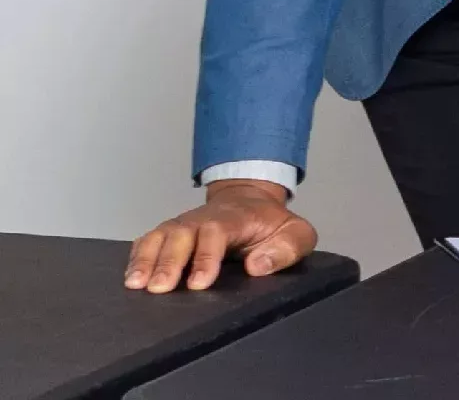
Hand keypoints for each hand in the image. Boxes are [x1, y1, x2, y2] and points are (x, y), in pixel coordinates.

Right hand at [126, 181, 315, 293]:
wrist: (250, 201)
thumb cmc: (272, 225)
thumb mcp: (296, 234)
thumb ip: (286, 249)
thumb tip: (258, 266)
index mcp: (235, 218)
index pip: (216, 233)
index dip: (205, 257)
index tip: (198, 283)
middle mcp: (203, 219)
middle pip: (181, 234)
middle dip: (169, 261)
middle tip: (159, 288)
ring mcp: (183, 224)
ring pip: (160, 236)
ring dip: (146, 259)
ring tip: (136, 285)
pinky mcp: (169, 233)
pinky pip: (148, 241)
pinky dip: (136, 257)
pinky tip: (130, 277)